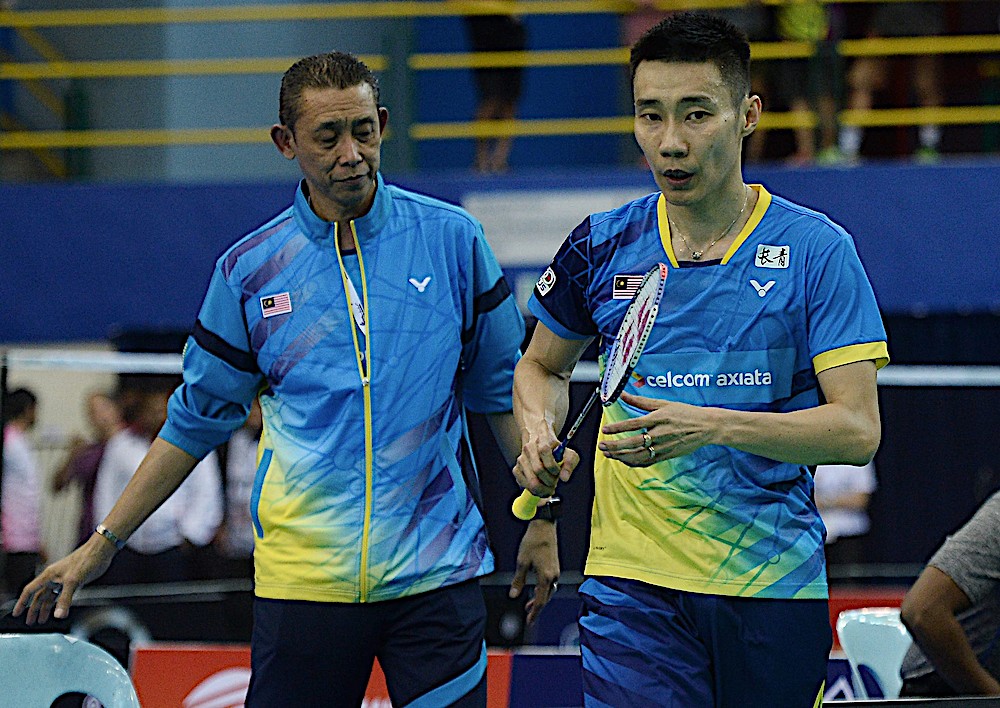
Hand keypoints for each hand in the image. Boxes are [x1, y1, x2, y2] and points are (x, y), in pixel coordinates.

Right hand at [12, 536, 117, 624]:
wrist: (100, 552)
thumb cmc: (85, 561)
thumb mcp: (73, 581)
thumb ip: (65, 599)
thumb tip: (59, 616)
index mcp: (48, 576)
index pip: (30, 590)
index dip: (22, 602)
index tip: (16, 614)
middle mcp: (54, 578)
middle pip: (39, 596)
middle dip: (34, 609)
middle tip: (30, 623)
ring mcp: (63, 580)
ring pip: (50, 597)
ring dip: (45, 608)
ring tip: (42, 621)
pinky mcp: (73, 582)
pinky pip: (62, 596)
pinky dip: (58, 604)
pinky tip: (58, 611)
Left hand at [509, 520, 558, 624]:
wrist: (544, 526)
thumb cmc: (532, 542)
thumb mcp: (521, 562)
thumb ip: (518, 581)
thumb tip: (513, 595)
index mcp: (546, 577)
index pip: (540, 601)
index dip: (534, 613)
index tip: (529, 622)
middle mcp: (553, 576)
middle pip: (546, 598)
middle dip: (537, 607)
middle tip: (527, 615)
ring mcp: (556, 571)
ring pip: (549, 591)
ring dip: (540, 598)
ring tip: (529, 604)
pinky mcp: (555, 566)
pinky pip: (550, 584)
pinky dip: (543, 590)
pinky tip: (536, 589)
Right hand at [513, 420, 579, 496]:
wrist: (538, 440)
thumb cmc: (555, 450)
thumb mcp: (568, 453)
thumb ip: (569, 464)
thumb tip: (564, 478)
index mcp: (542, 440)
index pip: (544, 452)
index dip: (554, 466)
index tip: (558, 472)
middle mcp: (529, 448)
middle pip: (538, 470)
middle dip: (549, 481)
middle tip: (554, 485)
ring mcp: (521, 459)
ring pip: (530, 481)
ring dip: (542, 489)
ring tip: (549, 487)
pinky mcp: (516, 469)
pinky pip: (524, 484)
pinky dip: (533, 490)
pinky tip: (540, 487)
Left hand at [598, 392, 712, 465]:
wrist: (706, 427)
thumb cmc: (685, 413)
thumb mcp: (663, 404)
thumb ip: (640, 401)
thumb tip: (623, 394)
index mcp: (658, 419)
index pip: (634, 424)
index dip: (618, 427)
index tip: (604, 429)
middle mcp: (660, 434)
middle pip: (633, 443)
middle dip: (615, 446)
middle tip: (602, 445)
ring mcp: (663, 447)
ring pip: (638, 456)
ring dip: (621, 456)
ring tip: (608, 453)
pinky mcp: (666, 456)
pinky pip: (646, 462)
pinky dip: (633, 463)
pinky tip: (623, 460)